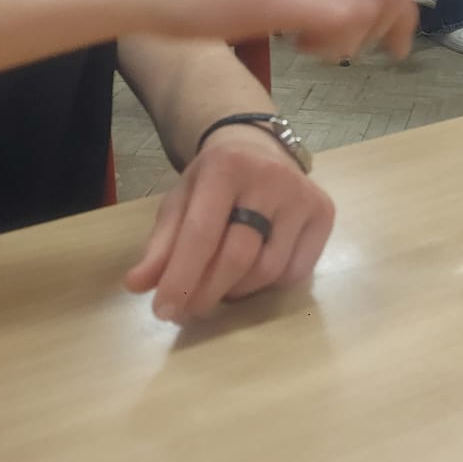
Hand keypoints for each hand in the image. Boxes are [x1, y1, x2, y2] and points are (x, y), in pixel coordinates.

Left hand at [124, 124, 334, 321]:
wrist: (259, 149)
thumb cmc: (214, 181)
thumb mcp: (181, 201)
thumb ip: (160, 245)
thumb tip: (137, 286)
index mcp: (225, 167)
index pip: (201, 234)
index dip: (181, 278)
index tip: (164, 311)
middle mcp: (270, 177)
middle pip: (238, 257)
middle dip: (207, 293)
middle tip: (188, 311)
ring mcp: (303, 195)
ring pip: (269, 270)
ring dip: (237, 292)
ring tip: (218, 289)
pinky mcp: (325, 212)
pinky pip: (296, 272)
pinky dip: (269, 286)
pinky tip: (252, 275)